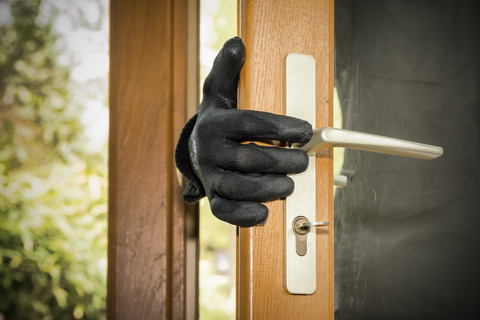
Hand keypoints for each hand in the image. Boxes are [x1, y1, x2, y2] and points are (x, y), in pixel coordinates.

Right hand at [175, 37, 311, 226]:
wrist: (197, 150)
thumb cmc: (218, 120)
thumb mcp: (220, 92)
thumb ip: (229, 69)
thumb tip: (237, 43)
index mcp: (215, 124)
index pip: (250, 123)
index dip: (280, 127)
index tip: (304, 130)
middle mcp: (209, 151)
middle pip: (249, 159)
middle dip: (282, 161)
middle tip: (303, 161)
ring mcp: (210, 176)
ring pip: (239, 187)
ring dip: (269, 188)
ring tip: (289, 184)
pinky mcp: (213, 197)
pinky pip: (225, 211)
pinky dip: (245, 215)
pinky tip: (264, 213)